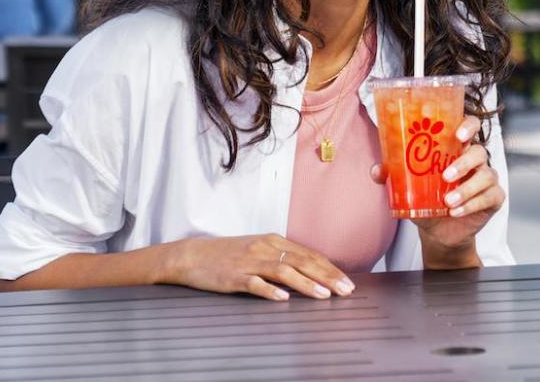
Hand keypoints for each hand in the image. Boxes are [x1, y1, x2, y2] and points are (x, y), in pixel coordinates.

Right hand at [162, 234, 354, 301]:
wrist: (192, 255)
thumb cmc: (227, 255)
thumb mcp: (257, 250)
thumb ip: (281, 258)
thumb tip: (309, 271)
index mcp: (273, 241)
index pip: (308, 255)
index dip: (330, 268)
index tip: (347, 282)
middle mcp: (264, 248)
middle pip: (302, 262)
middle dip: (327, 276)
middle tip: (345, 290)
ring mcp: (249, 262)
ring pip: (284, 272)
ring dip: (306, 283)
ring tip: (323, 295)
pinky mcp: (234, 277)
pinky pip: (255, 284)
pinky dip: (270, 291)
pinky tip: (283, 298)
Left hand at [369, 115, 504, 267]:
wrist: (438, 231)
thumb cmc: (426, 199)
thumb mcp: (408, 187)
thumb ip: (393, 176)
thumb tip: (377, 171)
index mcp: (456, 148)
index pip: (470, 126)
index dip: (468, 125)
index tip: (459, 134)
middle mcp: (475, 160)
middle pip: (479, 151)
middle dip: (463, 163)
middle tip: (446, 176)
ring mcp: (487, 179)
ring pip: (486, 176)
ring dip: (466, 189)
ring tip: (448, 201)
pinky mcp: (494, 198)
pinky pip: (490, 197)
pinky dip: (472, 204)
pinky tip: (456, 211)